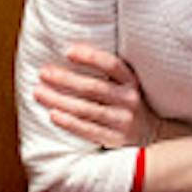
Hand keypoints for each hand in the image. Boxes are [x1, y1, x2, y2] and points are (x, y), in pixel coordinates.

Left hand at [34, 44, 166, 148]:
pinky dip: (69, 123)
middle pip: (93, 87)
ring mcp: (123, 121)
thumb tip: (68, 54)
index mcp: (132, 82)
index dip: (90, 57)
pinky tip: (53, 114)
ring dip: (59, 100)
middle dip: (65, 79)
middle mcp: (130, 100)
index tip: (67, 51)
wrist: (152, 134)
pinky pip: (88, 131)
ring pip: (86, 109)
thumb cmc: (127, 103)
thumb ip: (107, 73)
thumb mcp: (126, 84)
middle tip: (43, 73)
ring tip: (39, 92)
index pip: (112, 65)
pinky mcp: (116, 140)